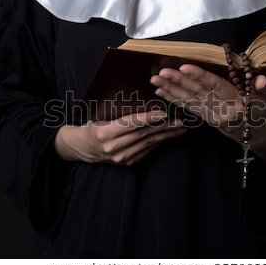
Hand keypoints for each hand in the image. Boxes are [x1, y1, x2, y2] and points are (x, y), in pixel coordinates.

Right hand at [54, 111, 186, 165]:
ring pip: (148, 144)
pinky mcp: (128, 163)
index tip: (164, 113)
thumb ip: (120, 112)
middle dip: (164, 127)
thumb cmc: (95, 125)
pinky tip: (169, 136)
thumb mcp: (102, 115)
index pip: (130, 123)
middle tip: (180, 120)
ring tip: (180, 128)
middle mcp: (112, 147)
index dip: (148, 118)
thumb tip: (146, 101)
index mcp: (104, 132)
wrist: (85, 146)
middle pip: (143, 134)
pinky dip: (160, 142)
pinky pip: (147, 151)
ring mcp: (121, 158)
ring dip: (166, 135)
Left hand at [150, 64, 265, 161]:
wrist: (260, 135)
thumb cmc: (265, 111)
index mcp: (238, 103)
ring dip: (171, 90)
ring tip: (155, 80)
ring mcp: (212, 117)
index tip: (184, 67)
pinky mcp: (206, 119)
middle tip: (161, 73)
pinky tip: (161, 92)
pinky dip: (174, 100)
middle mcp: (222, 111)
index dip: (200, 76)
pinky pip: (188, 108)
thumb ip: (262, 88)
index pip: (217, 86)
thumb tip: (260, 80)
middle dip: (178, 83)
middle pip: (198, 93)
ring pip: (190, 101)